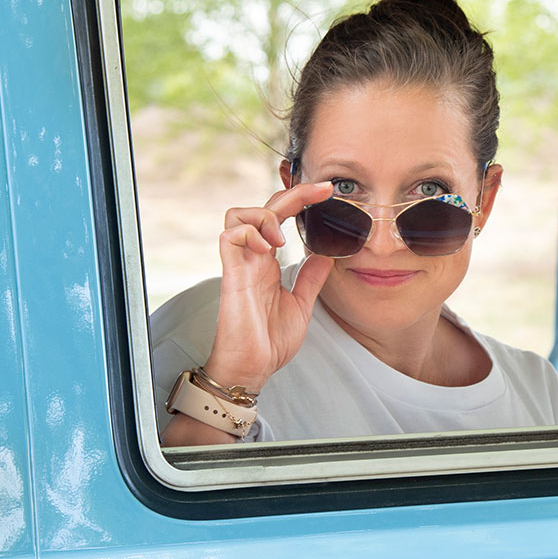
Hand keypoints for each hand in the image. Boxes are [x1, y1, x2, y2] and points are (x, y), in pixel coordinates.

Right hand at [203, 181, 334, 392]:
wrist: (253, 368)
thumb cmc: (270, 340)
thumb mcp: (301, 303)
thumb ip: (311, 277)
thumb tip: (327, 254)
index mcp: (268, 261)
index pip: (280, 217)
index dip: (301, 199)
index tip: (327, 192)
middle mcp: (253, 257)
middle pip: (264, 208)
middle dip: (294, 193)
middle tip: (321, 190)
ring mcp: (241, 263)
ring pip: (237, 214)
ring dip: (265, 214)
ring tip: (283, 234)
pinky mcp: (232, 274)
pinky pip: (230, 236)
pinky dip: (250, 232)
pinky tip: (268, 246)